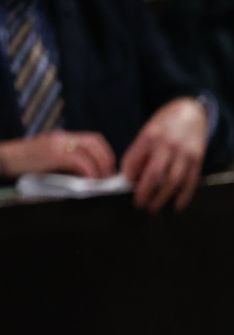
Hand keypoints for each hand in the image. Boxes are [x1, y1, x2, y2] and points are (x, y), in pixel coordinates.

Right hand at [0, 130, 115, 178]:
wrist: (1, 162)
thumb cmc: (24, 167)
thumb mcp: (50, 161)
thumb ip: (68, 165)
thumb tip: (90, 178)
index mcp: (62, 138)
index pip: (93, 139)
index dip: (106, 154)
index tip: (109, 170)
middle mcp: (62, 137)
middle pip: (96, 142)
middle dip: (107, 160)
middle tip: (109, 178)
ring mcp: (58, 144)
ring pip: (91, 151)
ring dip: (100, 168)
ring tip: (101, 183)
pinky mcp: (54, 154)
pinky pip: (81, 161)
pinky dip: (90, 172)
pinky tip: (90, 183)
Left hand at [120, 97, 207, 212]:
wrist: (193, 113)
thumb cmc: (166, 124)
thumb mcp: (148, 131)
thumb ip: (140, 152)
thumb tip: (132, 177)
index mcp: (151, 135)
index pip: (135, 160)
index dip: (129, 176)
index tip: (127, 186)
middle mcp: (168, 145)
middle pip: (155, 174)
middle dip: (145, 192)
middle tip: (139, 204)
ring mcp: (185, 153)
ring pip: (173, 181)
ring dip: (162, 198)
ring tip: (153, 208)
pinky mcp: (198, 160)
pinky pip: (190, 182)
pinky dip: (184, 197)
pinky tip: (176, 206)